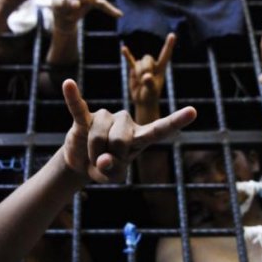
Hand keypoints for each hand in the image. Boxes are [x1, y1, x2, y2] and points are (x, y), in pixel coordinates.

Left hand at [52, 0, 121, 32]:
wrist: (65, 18)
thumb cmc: (59, 7)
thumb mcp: (57, 6)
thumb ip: (64, 4)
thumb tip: (77, 4)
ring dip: (86, 0)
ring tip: (76, 9)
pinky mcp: (94, 2)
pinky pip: (104, 4)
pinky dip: (110, 9)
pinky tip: (119, 15)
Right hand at [61, 79, 195, 182]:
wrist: (82, 163)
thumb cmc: (104, 168)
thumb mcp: (113, 177)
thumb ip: (113, 171)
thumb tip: (103, 160)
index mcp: (140, 137)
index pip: (160, 129)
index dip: (176, 121)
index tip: (192, 112)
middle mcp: (126, 122)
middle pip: (119, 142)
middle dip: (108, 159)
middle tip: (103, 163)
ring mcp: (106, 117)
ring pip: (99, 137)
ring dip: (93, 154)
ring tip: (92, 155)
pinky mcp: (85, 118)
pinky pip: (78, 108)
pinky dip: (72, 97)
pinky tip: (68, 84)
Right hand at [122, 33, 175, 105]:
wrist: (143, 101)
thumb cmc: (150, 96)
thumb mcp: (152, 91)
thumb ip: (150, 83)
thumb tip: (146, 76)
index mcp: (161, 68)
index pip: (165, 54)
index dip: (168, 45)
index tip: (172, 35)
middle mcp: (153, 65)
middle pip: (147, 58)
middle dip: (145, 68)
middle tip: (145, 79)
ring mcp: (143, 67)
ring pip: (139, 62)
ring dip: (138, 72)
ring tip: (140, 82)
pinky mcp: (134, 70)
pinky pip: (130, 60)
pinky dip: (127, 55)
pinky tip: (123, 49)